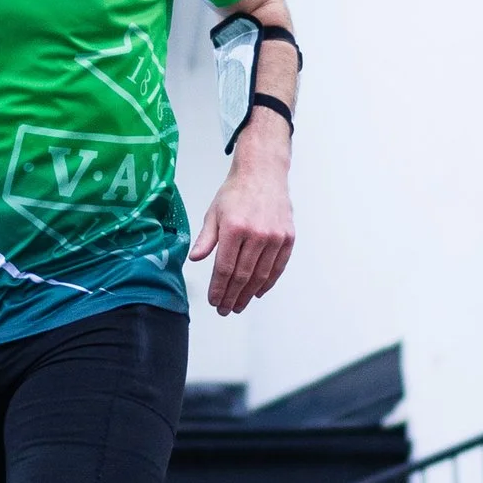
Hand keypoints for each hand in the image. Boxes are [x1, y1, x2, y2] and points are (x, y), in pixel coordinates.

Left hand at [188, 124, 294, 315]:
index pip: (224, 268)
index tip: (214, 301)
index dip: (219, 289)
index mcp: (234, 228)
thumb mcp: (214, 213)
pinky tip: (258, 292)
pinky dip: (268, 282)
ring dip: (249, 294)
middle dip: (232, 297)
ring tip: (239, 305)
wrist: (263, 173)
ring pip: (261, 275)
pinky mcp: (288, 237)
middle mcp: (256, 234)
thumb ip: (206, 239)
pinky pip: (278, 267)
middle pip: (243, 276)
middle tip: (225, 309)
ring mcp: (275, 236)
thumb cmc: (236, 192)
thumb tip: (194, 259)